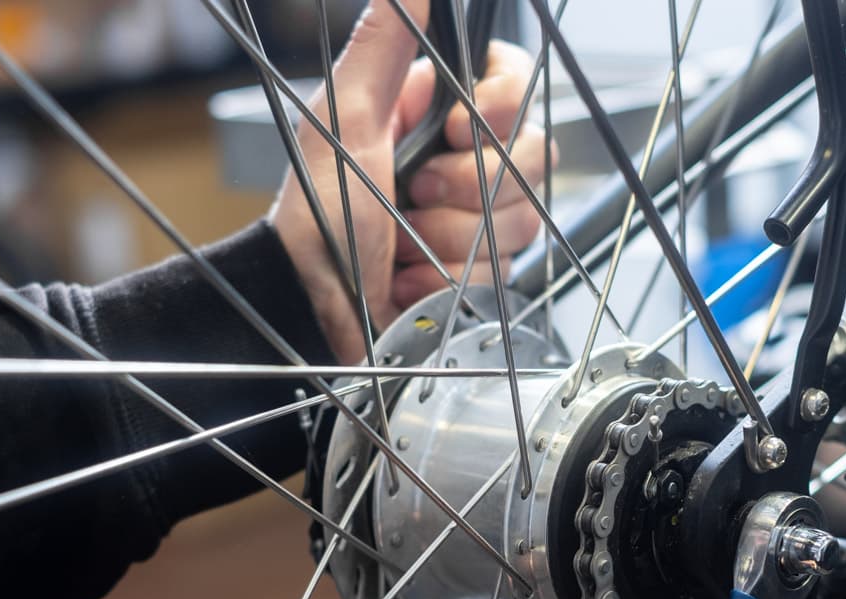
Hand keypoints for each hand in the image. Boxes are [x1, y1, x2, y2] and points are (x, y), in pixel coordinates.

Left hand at [269, 0, 546, 362]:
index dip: (503, 107)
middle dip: (470, 186)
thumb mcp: (344, 118)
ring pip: (521, 217)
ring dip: (454, 238)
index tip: (460, 131)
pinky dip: (452, 279)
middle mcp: (462, 160)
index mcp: (433, 111)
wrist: (314, 309)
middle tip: (415, 196)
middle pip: (531, 155)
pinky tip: (412, 279)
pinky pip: (503, 269)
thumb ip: (383, 42)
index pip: (514, 81)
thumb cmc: (318, 218)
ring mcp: (476, 218)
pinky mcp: (481, 270)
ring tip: (404, 245)